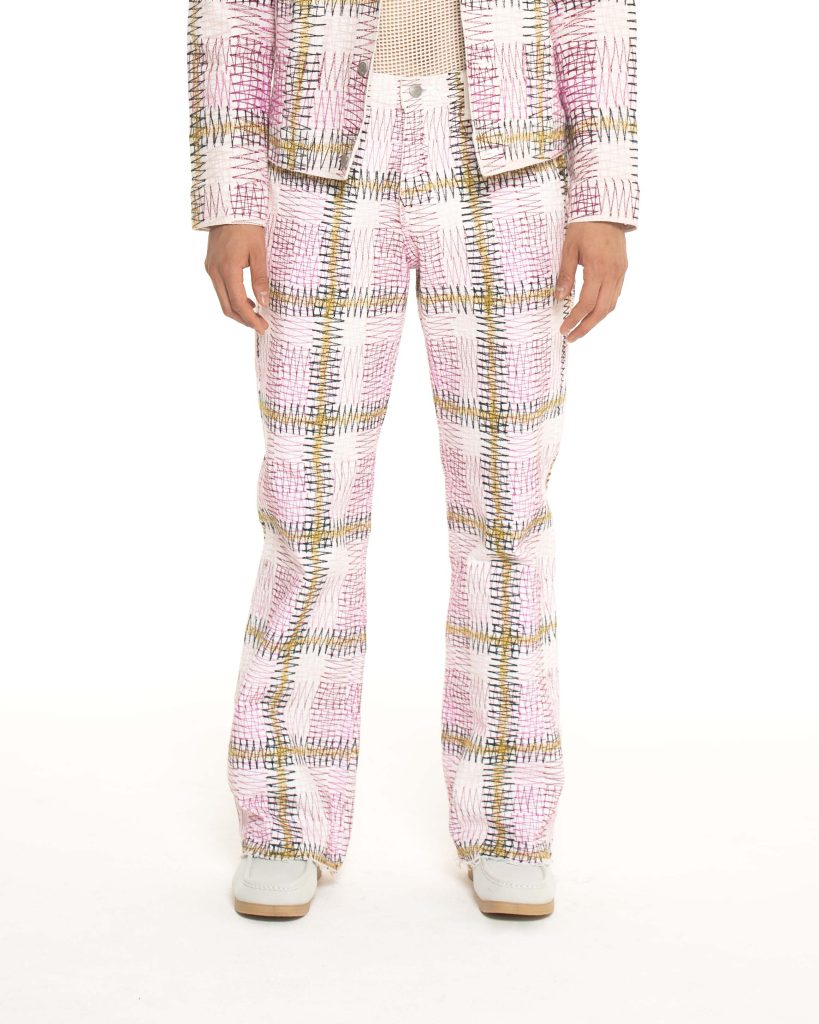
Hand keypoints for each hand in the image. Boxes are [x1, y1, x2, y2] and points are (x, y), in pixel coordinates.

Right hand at [204, 225, 268, 331]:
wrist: (229, 205)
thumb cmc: (247, 225)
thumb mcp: (259, 252)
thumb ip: (260, 278)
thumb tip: (263, 302)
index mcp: (227, 269)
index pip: (238, 303)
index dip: (250, 318)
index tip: (262, 327)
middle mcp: (214, 271)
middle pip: (227, 306)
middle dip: (243, 319)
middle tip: (260, 325)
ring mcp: (210, 268)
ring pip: (222, 299)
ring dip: (237, 310)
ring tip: (255, 314)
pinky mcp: (211, 265)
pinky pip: (220, 288)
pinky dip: (232, 298)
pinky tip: (246, 298)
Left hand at [554, 222, 628, 341]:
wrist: (606, 209)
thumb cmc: (584, 226)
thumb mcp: (569, 248)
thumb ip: (565, 274)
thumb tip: (559, 297)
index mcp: (598, 268)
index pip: (586, 303)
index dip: (574, 319)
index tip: (564, 329)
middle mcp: (612, 273)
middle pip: (601, 310)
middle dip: (586, 327)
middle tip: (572, 337)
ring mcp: (620, 272)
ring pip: (611, 305)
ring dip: (596, 320)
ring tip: (581, 328)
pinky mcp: (623, 269)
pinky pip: (615, 295)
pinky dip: (605, 307)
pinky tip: (594, 312)